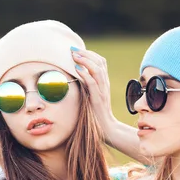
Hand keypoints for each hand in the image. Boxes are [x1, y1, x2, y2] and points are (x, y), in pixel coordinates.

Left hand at [71, 46, 148, 163]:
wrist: (107, 130)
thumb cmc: (97, 115)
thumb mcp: (92, 97)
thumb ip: (88, 87)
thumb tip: (76, 78)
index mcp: (104, 83)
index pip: (101, 62)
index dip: (90, 54)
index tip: (77, 50)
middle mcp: (105, 84)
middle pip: (99, 62)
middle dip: (86, 54)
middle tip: (73, 50)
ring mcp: (103, 91)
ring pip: (97, 70)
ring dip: (85, 60)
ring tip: (74, 56)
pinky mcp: (98, 99)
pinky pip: (93, 83)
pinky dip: (85, 74)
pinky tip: (76, 69)